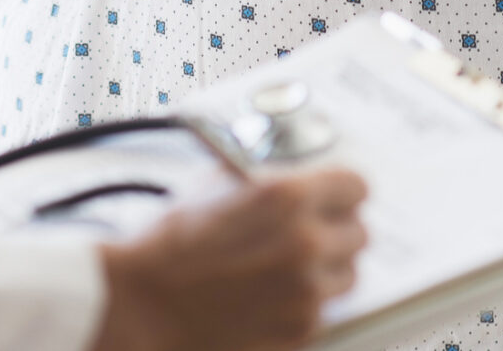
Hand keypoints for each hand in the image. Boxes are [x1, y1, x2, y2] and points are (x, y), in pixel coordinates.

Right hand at [91, 169, 367, 350]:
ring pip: (348, 274)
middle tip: (311, 230)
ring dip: (326, 268)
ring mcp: (306, 291)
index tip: (336, 196)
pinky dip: (306, 302)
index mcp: (288, 196)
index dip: (342, 190)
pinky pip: (324, 309)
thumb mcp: (218, 184)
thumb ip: (268, 176)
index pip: (356, 186)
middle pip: (359, 232)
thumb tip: (299, 172)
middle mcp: (306, 242)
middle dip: (336, 229)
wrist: (143, 303)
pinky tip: (273, 293)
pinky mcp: (300, 330)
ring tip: (289, 266)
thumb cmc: (171, 242)